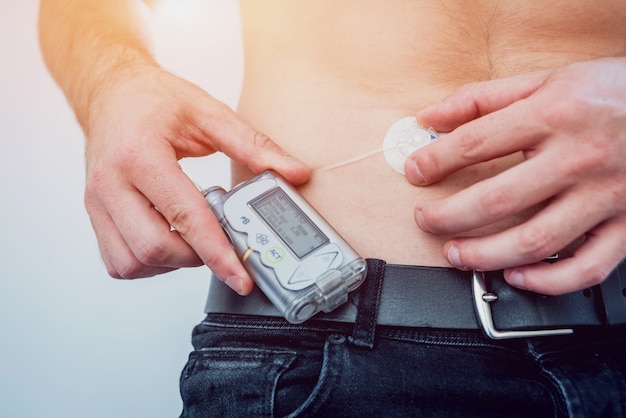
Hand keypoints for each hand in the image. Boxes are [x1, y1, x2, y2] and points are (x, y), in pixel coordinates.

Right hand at [84, 64, 309, 293]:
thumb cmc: (154, 99)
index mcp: (140, 154)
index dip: (216, 252)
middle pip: (153, 248)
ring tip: (191, 238)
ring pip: (131, 263)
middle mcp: (110, 182)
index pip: (184, 216)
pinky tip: (168, 240)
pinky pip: (117, 261)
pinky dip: (147, 263)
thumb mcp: (209, 113)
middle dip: (195, 257)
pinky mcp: (93, 214)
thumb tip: (295, 173)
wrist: (110, 92)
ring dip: (170, 263)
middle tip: (218, 242)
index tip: (240, 276)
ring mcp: (96, 201)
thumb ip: (254, 146)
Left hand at [405, 57, 625, 294]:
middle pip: (497, 199)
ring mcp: (605, 196)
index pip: (475, 143)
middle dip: (448, 216)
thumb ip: (484, 98)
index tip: (415, 171)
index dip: (434, 161)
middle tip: (426, 220)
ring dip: (484, 256)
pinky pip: (587, 268)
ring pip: (534, 241)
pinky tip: (517, 276)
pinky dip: (547, 281)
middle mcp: (578, 157)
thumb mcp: (546, 80)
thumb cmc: (612, 92)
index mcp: (554, 114)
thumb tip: (431, 117)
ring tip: (455, 254)